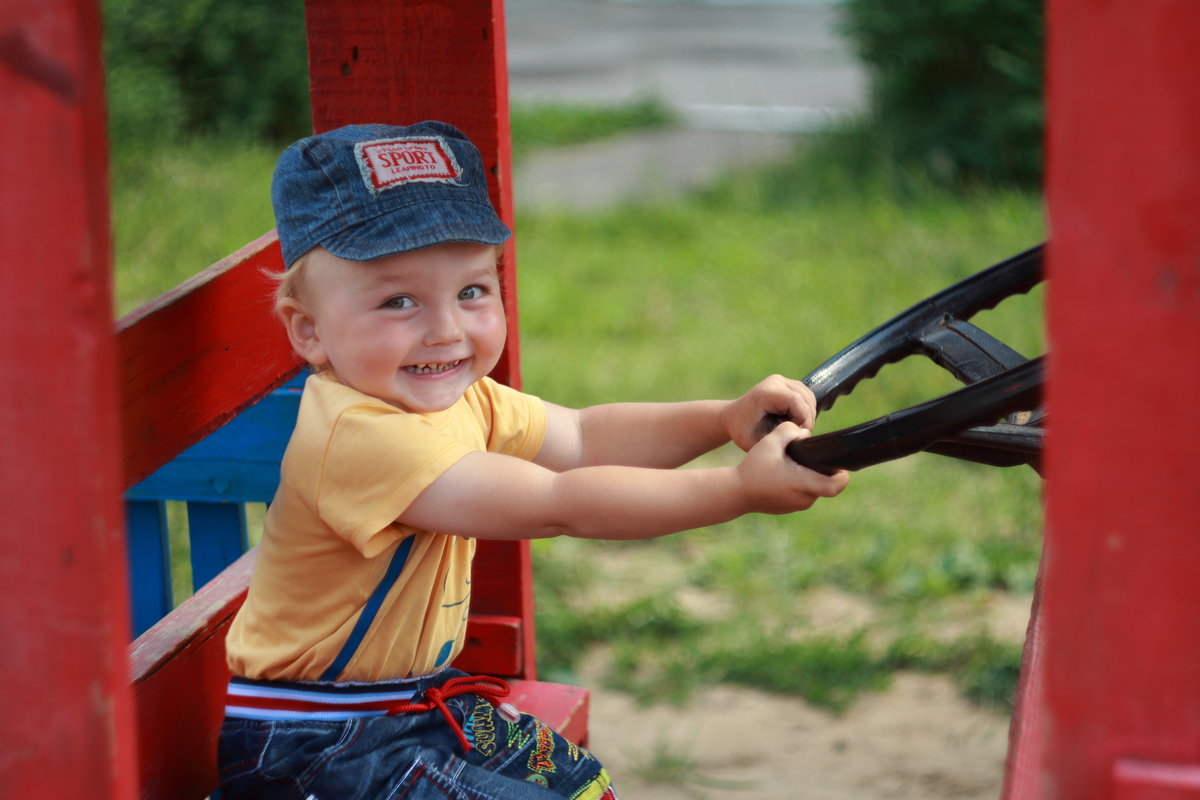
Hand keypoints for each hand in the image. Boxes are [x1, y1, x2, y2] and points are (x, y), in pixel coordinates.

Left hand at [721, 374, 817, 451]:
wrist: (731, 417)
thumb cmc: (741, 431)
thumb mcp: (754, 442)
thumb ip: (776, 441)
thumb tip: (799, 437)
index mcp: (766, 393)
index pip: (797, 401)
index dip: (804, 419)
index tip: (799, 434)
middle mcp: (775, 382)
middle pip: (806, 397)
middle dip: (807, 418)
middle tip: (799, 434)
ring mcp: (782, 380)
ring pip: (808, 396)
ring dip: (807, 414)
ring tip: (796, 428)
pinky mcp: (786, 383)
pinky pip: (805, 395)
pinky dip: (805, 409)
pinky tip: (795, 420)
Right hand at [735, 421, 849, 513]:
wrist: (736, 492)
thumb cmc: (753, 468)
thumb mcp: (770, 443)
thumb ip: (789, 431)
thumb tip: (804, 433)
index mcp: (802, 483)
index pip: (836, 485)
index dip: (842, 474)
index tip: (837, 463)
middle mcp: (803, 498)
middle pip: (827, 486)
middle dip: (824, 471)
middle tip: (812, 457)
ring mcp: (796, 506)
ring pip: (815, 490)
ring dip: (811, 478)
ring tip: (796, 464)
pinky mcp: (789, 508)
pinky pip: (803, 496)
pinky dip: (800, 485)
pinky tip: (787, 474)